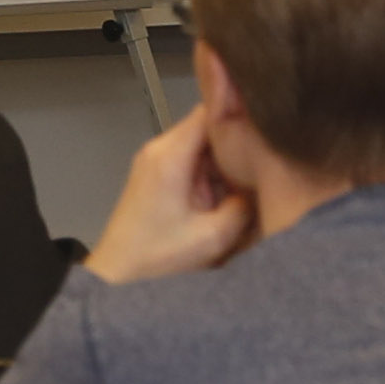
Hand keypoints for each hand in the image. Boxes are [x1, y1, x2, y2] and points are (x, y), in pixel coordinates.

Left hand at [83, 106, 257, 283]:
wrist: (117, 273)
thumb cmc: (155, 257)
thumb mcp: (213, 236)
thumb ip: (244, 205)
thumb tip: (264, 185)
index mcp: (170, 156)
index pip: (209, 109)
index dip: (240, 111)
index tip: (267, 120)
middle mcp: (159, 150)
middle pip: (207, 125)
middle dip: (237, 139)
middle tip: (266, 157)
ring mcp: (156, 160)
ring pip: (203, 144)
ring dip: (225, 159)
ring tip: (251, 176)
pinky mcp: (157, 174)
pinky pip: (193, 160)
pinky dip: (212, 172)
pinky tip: (228, 190)